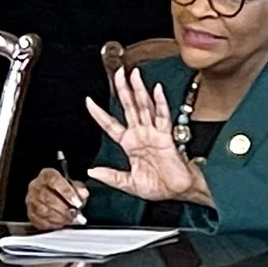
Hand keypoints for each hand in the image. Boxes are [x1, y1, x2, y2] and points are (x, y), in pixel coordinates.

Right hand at [26, 167, 90, 230]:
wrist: (51, 197)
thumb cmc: (63, 191)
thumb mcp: (73, 186)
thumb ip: (79, 188)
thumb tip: (83, 193)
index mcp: (46, 175)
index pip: (54, 180)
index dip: (66, 192)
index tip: (77, 203)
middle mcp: (36, 186)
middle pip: (47, 197)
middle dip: (64, 209)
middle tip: (76, 216)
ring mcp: (31, 200)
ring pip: (43, 210)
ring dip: (59, 218)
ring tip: (71, 221)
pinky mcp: (31, 213)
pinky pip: (40, 221)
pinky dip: (52, 224)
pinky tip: (62, 224)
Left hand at [86, 69, 206, 205]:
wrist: (179, 193)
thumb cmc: (159, 187)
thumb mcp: (129, 184)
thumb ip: (112, 177)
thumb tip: (92, 172)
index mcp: (130, 144)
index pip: (110, 125)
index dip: (99, 114)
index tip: (88, 100)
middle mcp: (140, 135)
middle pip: (129, 107)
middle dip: (123, 90)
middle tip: (118, 73)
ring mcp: (153, 133)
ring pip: (144, 107)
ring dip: (139, 90)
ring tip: (134, 75)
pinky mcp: (166, 137)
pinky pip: (163, 117)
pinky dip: (160, 103)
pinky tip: (156, 90)